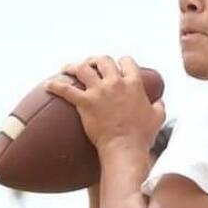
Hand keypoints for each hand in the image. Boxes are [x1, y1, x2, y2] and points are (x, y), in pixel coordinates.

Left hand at [46, 55, 164, 154]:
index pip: (127, 61)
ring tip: (67, 68)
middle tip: (90, 64)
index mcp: (134, 84)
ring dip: (74, 66)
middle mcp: (116, 83)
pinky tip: (48, 85)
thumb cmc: (142, 136)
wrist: (125, 148)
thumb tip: (159, 101)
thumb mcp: (158, 117)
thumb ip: (159, 106)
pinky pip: (65, 90)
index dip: (121, 61)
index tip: (117, 66)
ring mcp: (99, 92)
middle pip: (103, 60)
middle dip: (95, 60)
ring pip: (82, 68)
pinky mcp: (85, 103)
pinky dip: (55, 86)